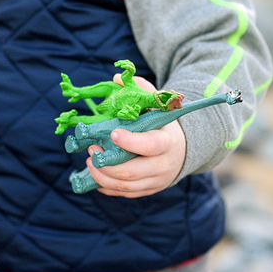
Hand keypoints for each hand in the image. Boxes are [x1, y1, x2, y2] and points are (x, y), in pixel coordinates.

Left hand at [86, 74, 185, 197]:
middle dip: (107, 164)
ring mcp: (156, 181)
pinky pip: (124, 193)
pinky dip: (106, 186)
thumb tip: (116, 78)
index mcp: (167, 142)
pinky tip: (95, 175)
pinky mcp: (148, 190)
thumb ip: (141, 90)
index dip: (130, 142)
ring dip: (102, 176)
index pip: (149, 145)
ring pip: (125, 186)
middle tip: (91, 151)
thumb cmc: (164, 126)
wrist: (183, 150)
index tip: (112, 133)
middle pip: (132, 171)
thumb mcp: (158, 106)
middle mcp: (163, 165)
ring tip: (89, 162)